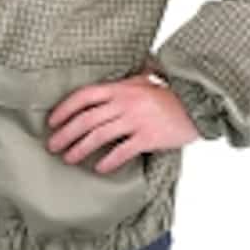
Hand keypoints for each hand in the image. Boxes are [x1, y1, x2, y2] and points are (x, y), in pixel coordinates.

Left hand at [45, 57, 200, 174]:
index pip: (85, 96)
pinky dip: (109, 161)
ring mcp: (136, 120)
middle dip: (66, 133)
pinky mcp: (148, 137)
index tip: (52, 121)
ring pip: (100, 135)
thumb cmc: (169, 95)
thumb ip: (123, 83)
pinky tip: (99, 168)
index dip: (65, 108)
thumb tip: (105, 85)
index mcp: (121, 88)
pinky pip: (123, 151)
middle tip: (53, 145)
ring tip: (69, 158)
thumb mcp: (144, 81)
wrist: (197, 105)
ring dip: (80, 148)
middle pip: (87, 118)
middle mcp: (125, 102)